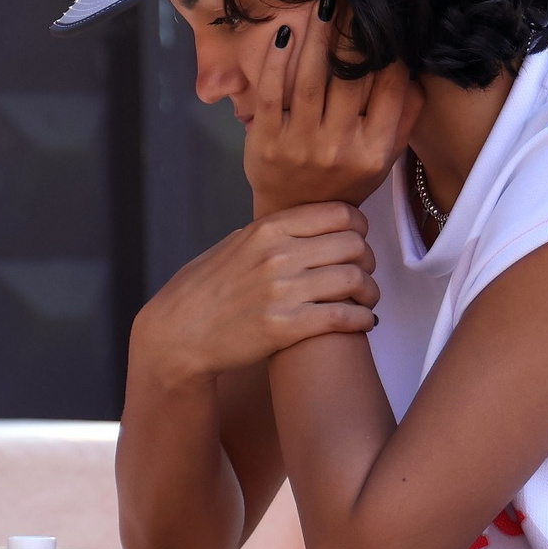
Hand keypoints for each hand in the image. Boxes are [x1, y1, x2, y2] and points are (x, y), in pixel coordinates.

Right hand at [131, 203, 379, 391]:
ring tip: (365, 302)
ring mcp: (283, 291)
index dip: (359, 227)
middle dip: (368, 261)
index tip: (358, 240)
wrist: (177, 335)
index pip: (338, 213)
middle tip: (364, 274)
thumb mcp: (229, 247)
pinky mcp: (287, 327)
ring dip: (370, 293)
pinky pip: (345, 317)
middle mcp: (277, 255)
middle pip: (354, 246)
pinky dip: (362, 320)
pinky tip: (362, 323)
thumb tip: (295, 225)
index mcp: (265, 230)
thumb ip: (266, 234)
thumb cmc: (200, 292)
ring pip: (356, 280)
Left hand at [244, 0, 420, 217]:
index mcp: (375, 148)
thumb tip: (414, 65)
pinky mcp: (266, 141)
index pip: (390, 88)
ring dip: (317, 37)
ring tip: (323, 4)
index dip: (389, 47)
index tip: (386, 14)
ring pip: (311, 80)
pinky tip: (285, 33)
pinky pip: (272, 93)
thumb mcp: (385, 155)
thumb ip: (404, 115)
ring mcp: (301, 144)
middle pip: (351, 78)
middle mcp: (341, 147)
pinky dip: (277, 61)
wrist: (295, 212)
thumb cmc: (346, 176)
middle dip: (353, 32)